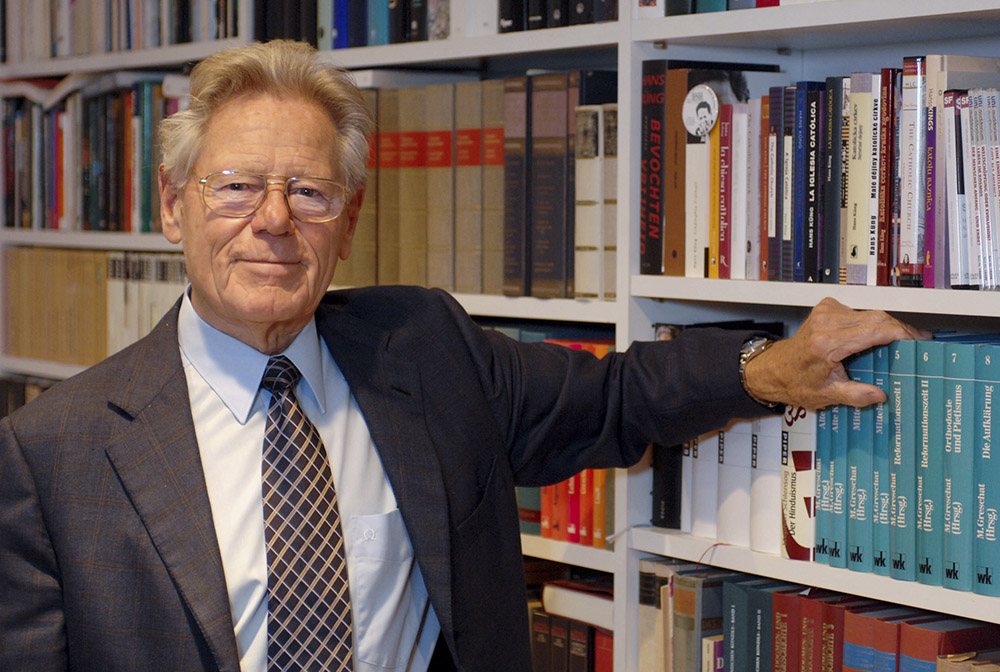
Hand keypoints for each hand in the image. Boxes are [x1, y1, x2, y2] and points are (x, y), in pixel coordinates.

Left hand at [743, 297, 931, 410]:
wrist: (774, 369)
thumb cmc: (796, 381)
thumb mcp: (827, 394)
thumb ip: (856, 395)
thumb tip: (880, 395)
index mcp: (827, 343)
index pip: (874, 330)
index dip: (901, 334)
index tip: (918, 342)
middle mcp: (826, 322)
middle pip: (877, 318)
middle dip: (901, 329)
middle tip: (919, 343)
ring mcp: (826, 312)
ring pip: (870, 312)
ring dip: (889, 325)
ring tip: (906, 341)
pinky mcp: (827, 308)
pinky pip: (859, 311)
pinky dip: (874, 322)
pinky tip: (883, 335)